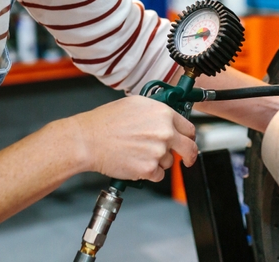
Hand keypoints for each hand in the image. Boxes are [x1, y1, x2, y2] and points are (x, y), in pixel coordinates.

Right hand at [68, 96, 197, 181]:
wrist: (88, 140)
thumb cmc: (105, 122)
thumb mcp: (135, 104)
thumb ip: (157, 112)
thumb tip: (168, 119)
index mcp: (163, 114)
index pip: (189, 128)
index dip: (189, 136)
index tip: (187, 141)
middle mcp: (164, 132)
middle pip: (189, 148)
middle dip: (189, 155)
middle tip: (187, 159)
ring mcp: (158, 151)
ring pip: (170, 162)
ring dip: (159, 161)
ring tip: (138, 153)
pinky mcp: (149, 169)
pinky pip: (158, 175)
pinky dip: (149, 172)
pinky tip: (135, 162)